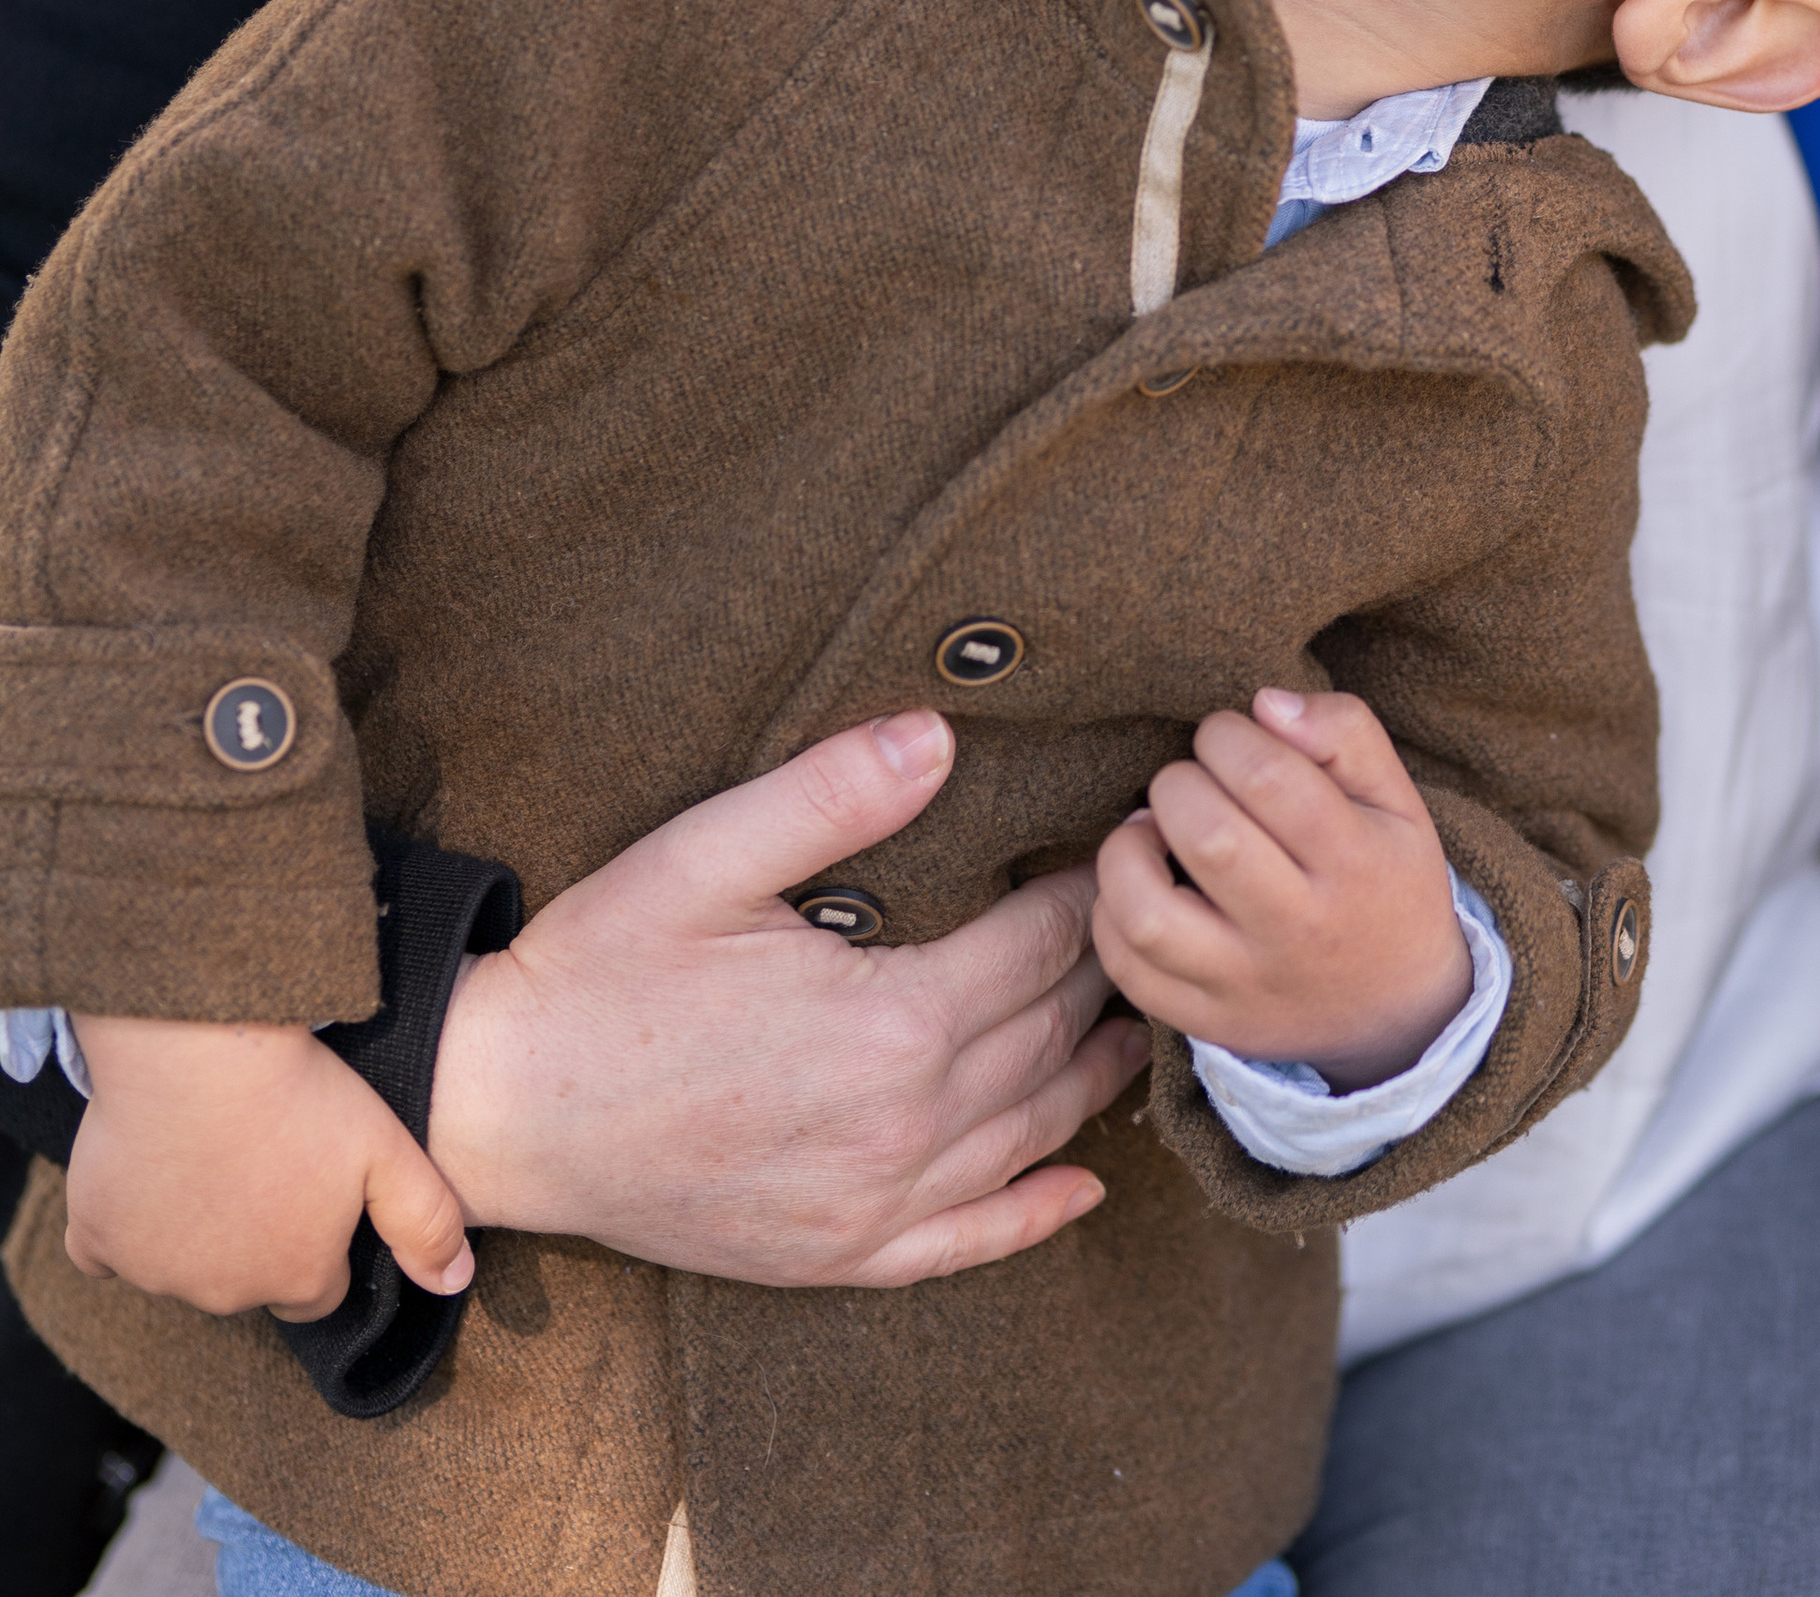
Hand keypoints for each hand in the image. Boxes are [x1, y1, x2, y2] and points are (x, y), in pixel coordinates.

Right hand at [66, 1015, 470, 1321]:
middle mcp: (223, 1295)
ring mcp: (155, 1272)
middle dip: (259, 1234)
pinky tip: (148, 1171)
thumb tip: (454, 1280)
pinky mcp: (96, 1239)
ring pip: (180, 1261)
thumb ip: (427, 1222)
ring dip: (195, 1225)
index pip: (319, 1289)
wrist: (199, 1048)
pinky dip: (122, 1221)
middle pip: (249, 1278)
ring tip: (215, 1148)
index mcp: (297, 1280)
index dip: (322, 1239)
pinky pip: (105, 1249)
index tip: (317, 1185)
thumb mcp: (388, 1150)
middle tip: (265, 1155)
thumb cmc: (301, 1094)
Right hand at [429, 710, 1149, 1287]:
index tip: (1115, 843)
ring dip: (1092, 1076)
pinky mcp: (834, 1258)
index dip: (1084, 890)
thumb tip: (941, 736)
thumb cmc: (602, 970)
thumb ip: (833, 795)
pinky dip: (1034, 1214)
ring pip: (1027, 1136)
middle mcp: (899, 1130)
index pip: (1035, 945)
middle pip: (1045, 1036)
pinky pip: (966, 1244)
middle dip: (1101, 968)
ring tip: (1134, 1018)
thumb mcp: (706, 856)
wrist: (505, 1113)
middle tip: (1140, 915)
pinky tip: (1081, 1184)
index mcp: (887, 1024)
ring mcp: (869, 1209)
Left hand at [1095, 688, 1471, 1092]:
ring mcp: (1248, 985)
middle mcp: (1299, 930)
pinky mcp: (1209, 1021)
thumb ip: (1344, 732)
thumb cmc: (1385, 880)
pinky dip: (1113, 916)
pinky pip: (1130, 972)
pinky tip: (1143, 885)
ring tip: (1152, 831)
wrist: (1402, 1012)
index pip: (1268, 778)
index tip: (1226, 738)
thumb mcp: (1396, 799)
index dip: (1226, 736)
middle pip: (1207, 838)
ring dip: (1128, 852)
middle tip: (1193, 782)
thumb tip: (1264, 703)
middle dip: (1178, 783)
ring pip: (1149, 917)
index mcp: (1354, 863)